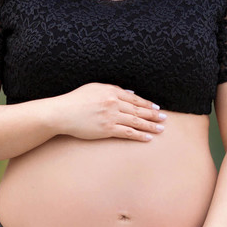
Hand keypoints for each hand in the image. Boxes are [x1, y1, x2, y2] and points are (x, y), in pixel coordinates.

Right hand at [51, 83, 166, 141]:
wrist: (62, 113)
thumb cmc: (76, 100)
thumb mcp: (94, 88)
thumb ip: (112, 89)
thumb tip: (130, 93)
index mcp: (111, 91)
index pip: (134, 98)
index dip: (147, 104)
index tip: (156, 108)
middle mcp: (113, 102)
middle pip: (138, 109)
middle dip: (153, 114)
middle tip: (164, 118)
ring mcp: (111, 116)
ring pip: (136, 121)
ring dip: (150, 125)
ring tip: (160, 129)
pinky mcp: (107, 129)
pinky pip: (127, 132)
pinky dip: (139, 135)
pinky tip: (147, 138)